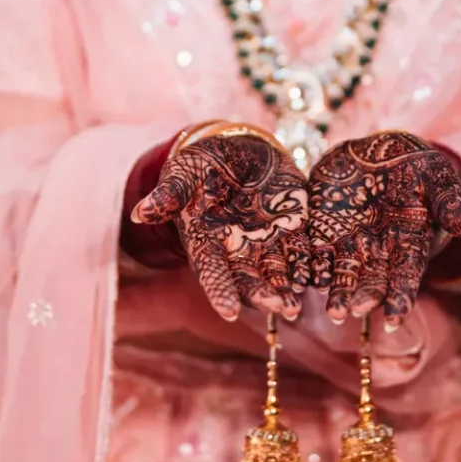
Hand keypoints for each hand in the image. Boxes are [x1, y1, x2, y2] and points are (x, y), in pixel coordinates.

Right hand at [131, 133, 308, 322]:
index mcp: (207, 242)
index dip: (220, 291)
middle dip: (263, 295)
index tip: (228, 312)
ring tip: (298, 304)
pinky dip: (310, 262)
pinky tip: (320, 276)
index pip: (212, 272)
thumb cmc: (202, 165)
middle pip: (249, 279)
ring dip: (289, 287)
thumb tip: (140, 212)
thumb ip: (169, 195)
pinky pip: (303, 249)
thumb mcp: (183, 175)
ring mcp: (266, 240)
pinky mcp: (291, 227)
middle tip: (279, 308)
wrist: (236, 150)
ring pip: (278, 270)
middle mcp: (237, 249)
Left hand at [308, 131, 460, 325]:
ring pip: (340, 272)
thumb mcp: (438, 179)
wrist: (380, 151)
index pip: (405, 276)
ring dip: (335, 290)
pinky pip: (314, 250)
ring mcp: (349, 240)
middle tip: (352, 311)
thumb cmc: (417, 168)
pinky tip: (302, 280)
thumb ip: (449, 205)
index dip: (399, 298)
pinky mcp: (323, 227)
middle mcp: (378, 250)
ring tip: (331, 311)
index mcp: (408, 243)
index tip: (393, 320)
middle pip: (370, 279)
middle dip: (362, 296)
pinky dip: (308, 265)